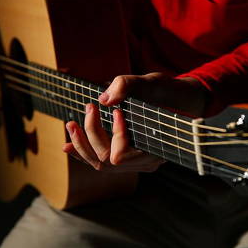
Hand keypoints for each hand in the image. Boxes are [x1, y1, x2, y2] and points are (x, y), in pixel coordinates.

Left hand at [62, 72, 207, 172]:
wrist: (179, 101)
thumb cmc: (168, 93)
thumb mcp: (152, 83)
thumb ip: (128, 86)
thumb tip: (104, 99)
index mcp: (154, 150)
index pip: (120, 155)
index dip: (114, 134)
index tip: (118, 111)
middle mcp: (145, 162)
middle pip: (105, 161)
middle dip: (90, 136)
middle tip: (88, 109)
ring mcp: (136, 162)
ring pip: (100, 164)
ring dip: (82, 145)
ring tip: (71, 124)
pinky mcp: (128, 156)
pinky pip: (102, 162)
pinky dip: (83, 153)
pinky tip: (68, 146)